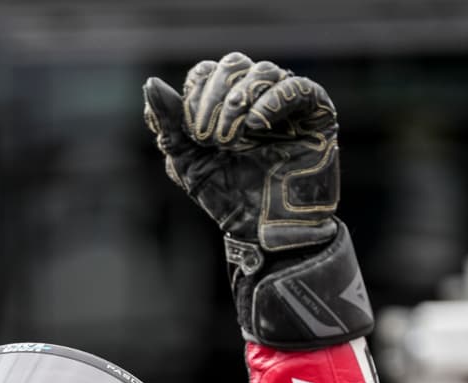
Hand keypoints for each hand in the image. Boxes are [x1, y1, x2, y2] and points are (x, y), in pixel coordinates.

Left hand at [141, 52, 368, 347]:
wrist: (265, 232)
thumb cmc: (229, 199)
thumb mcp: (188, 164)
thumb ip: (169, 126)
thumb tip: (151, 84)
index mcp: (224, 103)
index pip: (205, 72)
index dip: (196, 95)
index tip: (195, 134)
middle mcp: (256, 96)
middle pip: (233, 64)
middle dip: (215, 99)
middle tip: (212, 138)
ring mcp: (286, 102)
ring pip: (262, 72)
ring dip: (239, 103)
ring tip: (234, 140)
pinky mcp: (316, 113)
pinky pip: (297, 87)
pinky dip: (273, 100)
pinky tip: (258, 126)